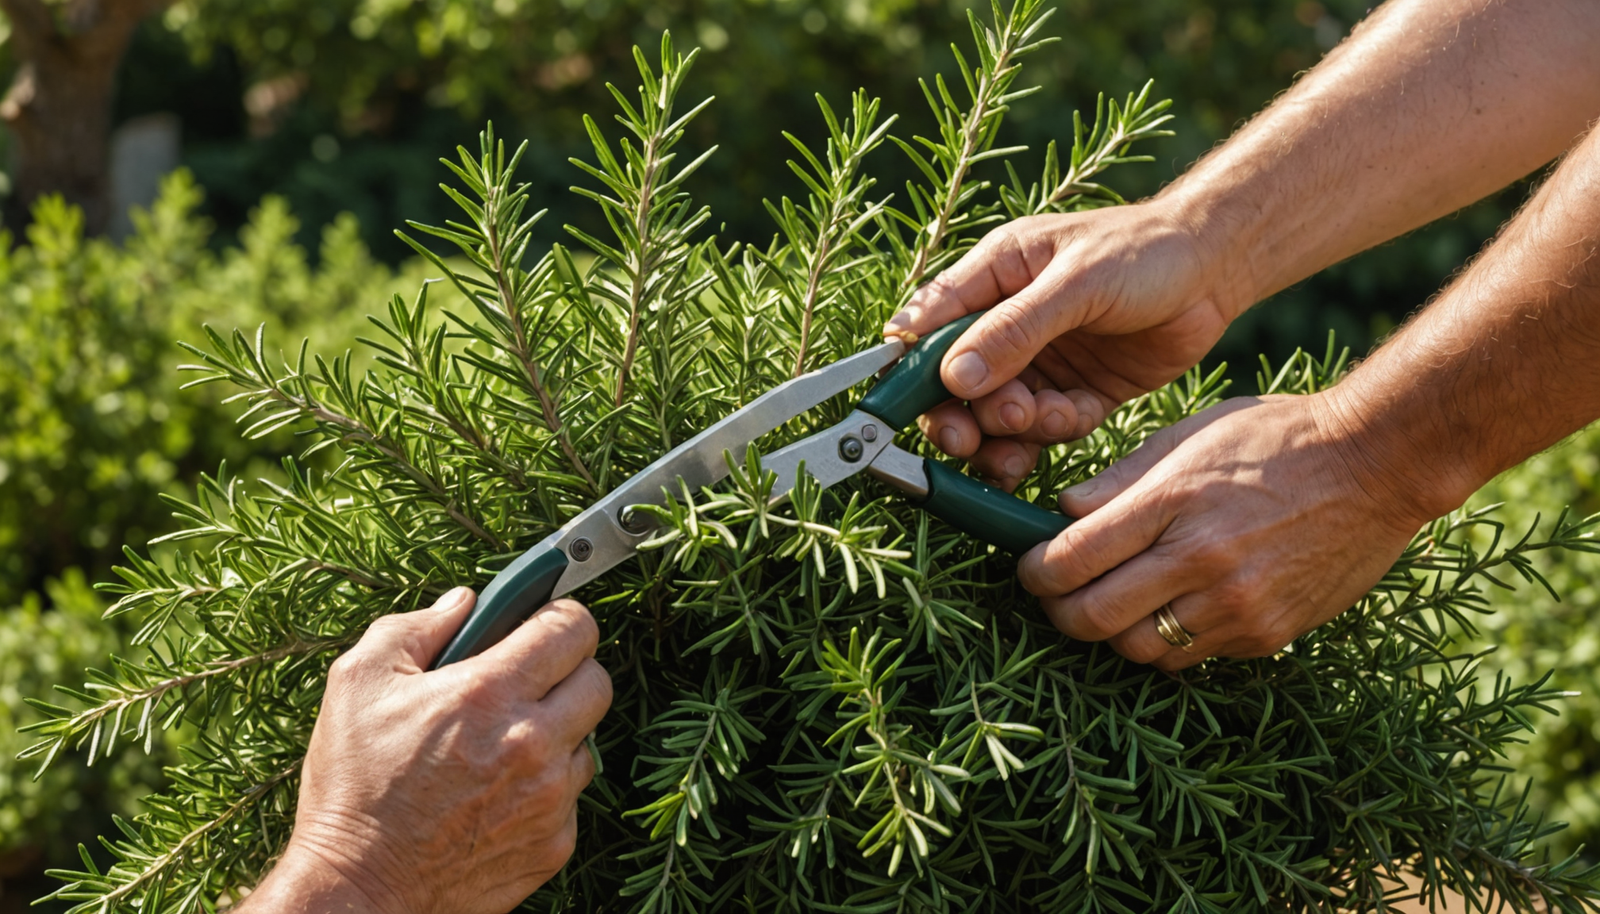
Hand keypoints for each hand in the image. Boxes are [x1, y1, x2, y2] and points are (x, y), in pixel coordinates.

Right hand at [239, 588, 611, 913]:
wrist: (358, 889)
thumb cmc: (353, 786)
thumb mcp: (359, 682)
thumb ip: (417, 627)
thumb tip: (466, 602)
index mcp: (490, 693)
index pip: (574, 627)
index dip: (559, 617)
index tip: (540, 626)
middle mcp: (533, 743)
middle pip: (598, 680)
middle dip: (567, 671)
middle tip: (526, 683)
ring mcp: (551, 798)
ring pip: (588, 741)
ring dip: (557, 735)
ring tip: (500, 748)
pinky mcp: (555, 843)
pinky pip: (571, 798)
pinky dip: (545, 790)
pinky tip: (496, 795)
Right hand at [883, 200, 1246, 489]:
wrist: (1217, 269)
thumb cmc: (1144, 251)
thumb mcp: (1077, 282)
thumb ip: (1015, 329)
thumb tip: (953, 377)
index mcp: (992, 277)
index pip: (928, 327)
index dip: (908, 371)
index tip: (902, 409)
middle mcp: (1007, 322)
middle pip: (956, 385)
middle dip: (960, 416)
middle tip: (970, 440)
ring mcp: (1042, 361)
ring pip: (1000, 414)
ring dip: (1009, 430)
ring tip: (1036, 422)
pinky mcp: (1078, 392)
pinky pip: (1047, 428)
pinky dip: (1053, 431)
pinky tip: (1071, 418)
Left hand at [1020, 394, 1434, 670]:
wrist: (1379, 463)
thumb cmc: (1276, 438)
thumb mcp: (1189, 437)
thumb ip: (1120, 480)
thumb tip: (1061, 514)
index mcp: (1172, 503)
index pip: (1071, 558)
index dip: (1033, 571)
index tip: (1028, 567)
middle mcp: (1199, 560)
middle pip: (1092, 617)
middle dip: (1060, 611)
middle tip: (1056, 595)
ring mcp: (1235, 604)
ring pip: (1138, 648)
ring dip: (1111, 632)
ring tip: (1112, 602)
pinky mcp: (1265, 634)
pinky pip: (1190, 656)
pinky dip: (1165, 640)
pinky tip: (1168, 608)